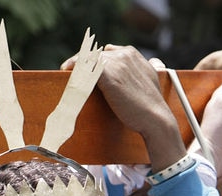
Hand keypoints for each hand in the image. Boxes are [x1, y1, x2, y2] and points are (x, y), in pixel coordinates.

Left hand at [63, 45, 184, 170]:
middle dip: (81, 64)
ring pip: (87, 60)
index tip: (83, 70)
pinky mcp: (109, 74)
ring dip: (75, 68)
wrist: (155, 118)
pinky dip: (75, 72)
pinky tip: (67, 78)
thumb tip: (148, 64)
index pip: (104, 52)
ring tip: (66, 78)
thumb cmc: (149, 105)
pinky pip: (85, 68)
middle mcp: (124, 54)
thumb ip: (142, 69)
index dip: (92, 61)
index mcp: (132, 53)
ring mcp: (117, 62)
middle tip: (69, 74)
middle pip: (92, 54)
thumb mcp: (149, 79)